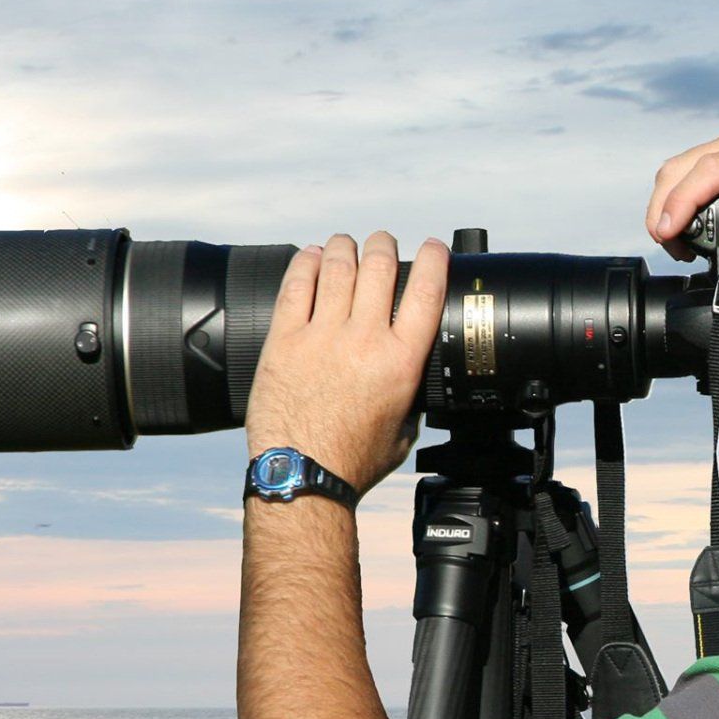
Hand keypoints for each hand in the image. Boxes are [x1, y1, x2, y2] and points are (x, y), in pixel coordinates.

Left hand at [245, 231, 449, 494]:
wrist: (304, 475)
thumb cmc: (354, 460)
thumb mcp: (404, 427)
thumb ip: (408, 392)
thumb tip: (407, 374)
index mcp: (401, 361)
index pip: (426, 292)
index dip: (434, 259)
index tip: (434, 248)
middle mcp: (365, 340)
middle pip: (380, 267)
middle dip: (384, 245)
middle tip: (383, 243)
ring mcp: (322, 335)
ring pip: (338, 266)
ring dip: (345, 247)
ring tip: (345, 245)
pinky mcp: (285, 339)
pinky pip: (296, 285)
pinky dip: (306, 263)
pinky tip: (310, 257)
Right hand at [646, 121, 718, 267]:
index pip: (710, 170)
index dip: (682, 201)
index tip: (668, 231)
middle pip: (685, 164)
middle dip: (665, 205)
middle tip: (667, 243)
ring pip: (683, 165)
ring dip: (669, 202)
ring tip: (675, 241)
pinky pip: (695, 169)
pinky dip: (681, 195)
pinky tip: (685, 224)